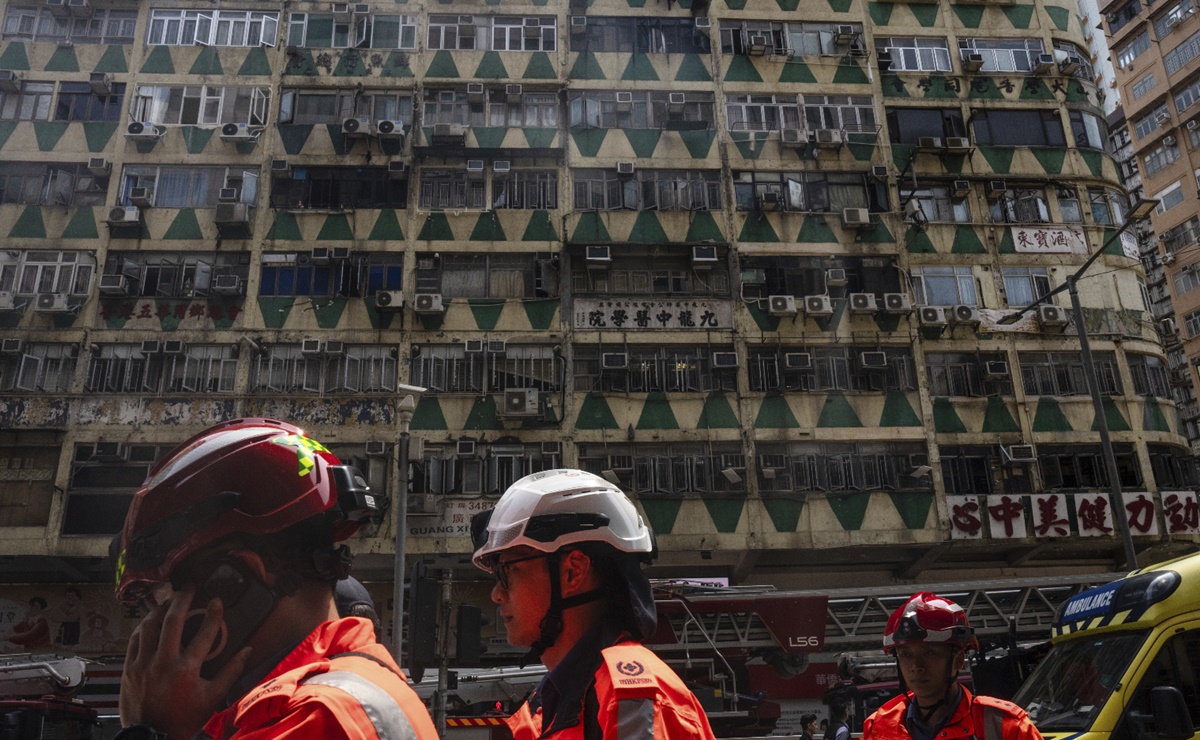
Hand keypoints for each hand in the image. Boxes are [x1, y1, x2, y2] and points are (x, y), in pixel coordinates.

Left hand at [120, 586, 250, 738]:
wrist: (151, 737)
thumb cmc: (183, 719)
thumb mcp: (212, 698)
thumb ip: (231, 672)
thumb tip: (247, 652)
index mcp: (187, 669)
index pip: (205, 633)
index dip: (213, 614)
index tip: (217, 601)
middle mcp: (163, 663)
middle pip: (172, 621)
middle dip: (182, 599)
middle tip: (189, 587)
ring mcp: (143, 664)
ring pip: (149, 626)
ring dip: (160, 610)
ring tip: (169, 601)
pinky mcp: (129, 669)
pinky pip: (134, 640)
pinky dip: (143, 627)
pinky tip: (150, 621)